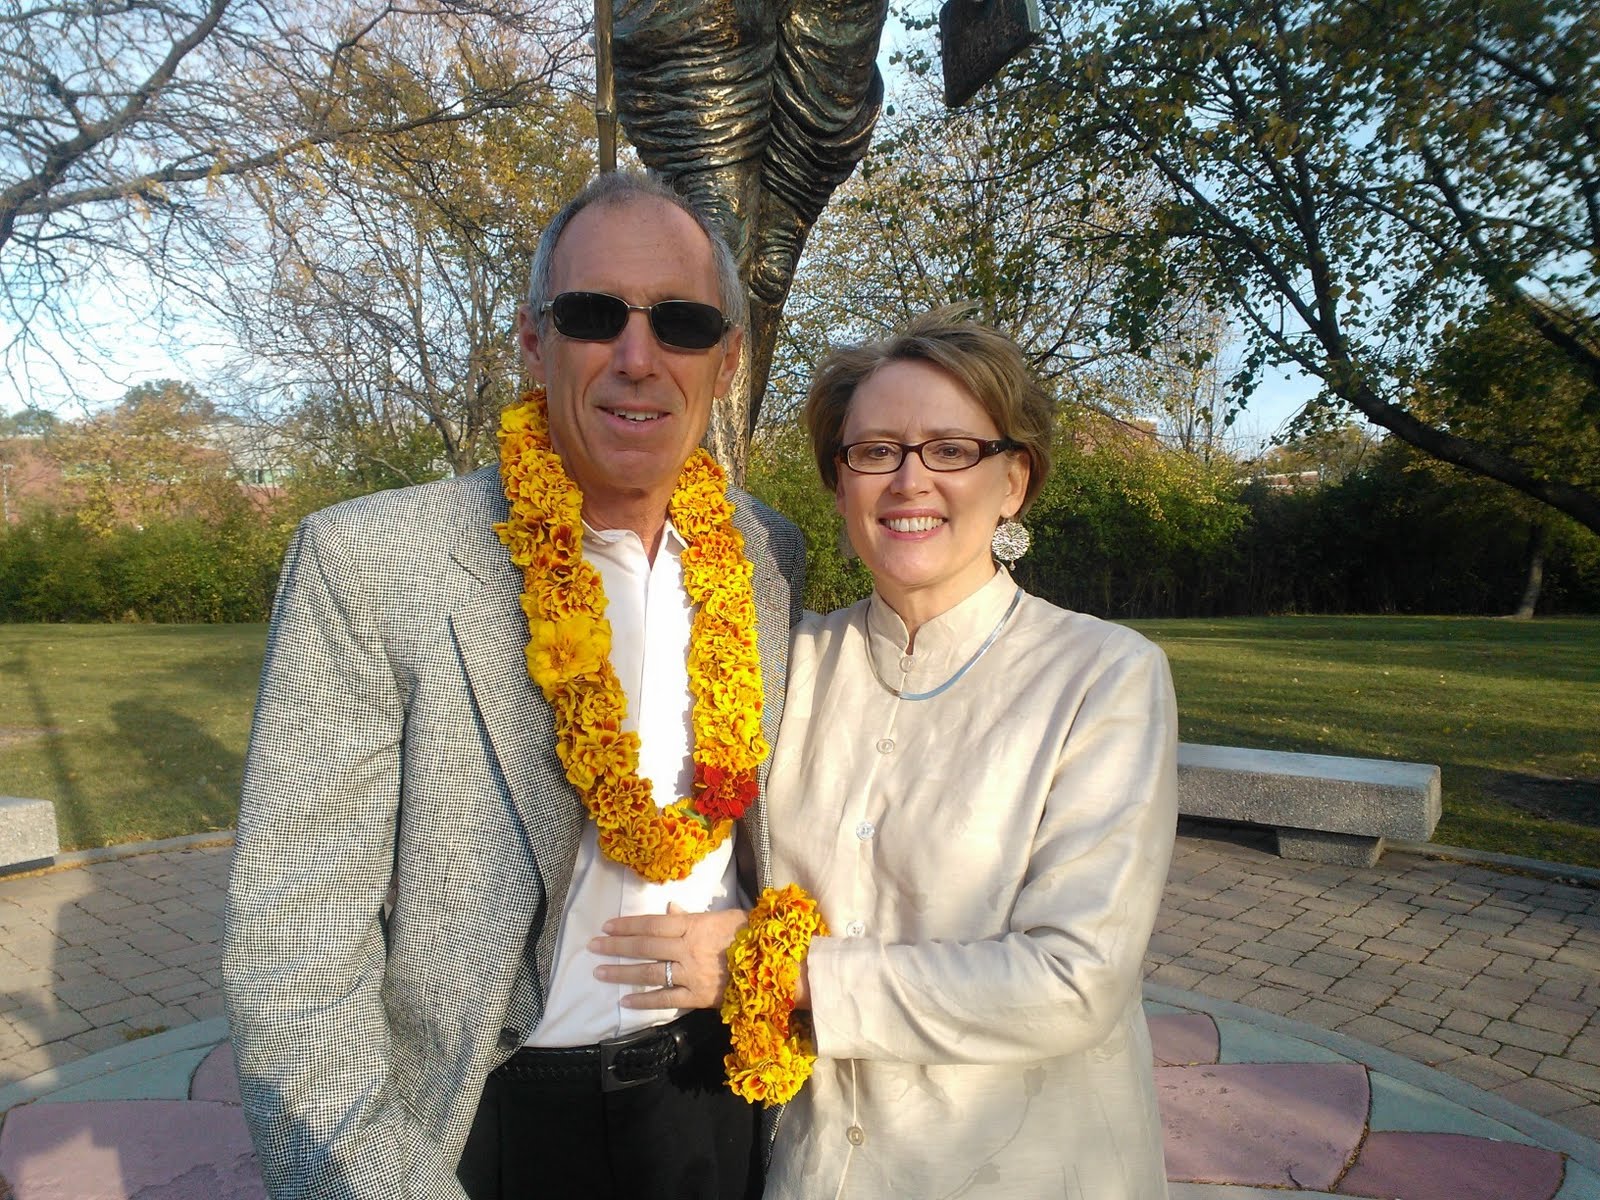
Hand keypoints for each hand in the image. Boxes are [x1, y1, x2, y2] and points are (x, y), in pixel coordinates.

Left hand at [590, 903, 749, 1009]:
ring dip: (622, 973)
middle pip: (645, 947)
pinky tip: (625, 1000)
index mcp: (695, 926)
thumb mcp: (723, 917)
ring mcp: (692, 974)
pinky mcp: (697, 997)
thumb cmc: (751, 936)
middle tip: (592, 947)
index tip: (607, 926)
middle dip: (616, 946)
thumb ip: (692, 916)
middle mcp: (689, 949)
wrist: (776, 968)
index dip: (628, 925)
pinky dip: (644, 1000)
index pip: (653, 924)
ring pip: (650, 973)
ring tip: (600, 972)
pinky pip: (666, 999)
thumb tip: (669, 910)